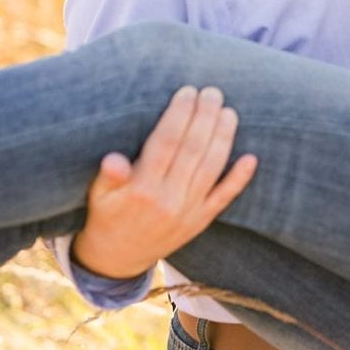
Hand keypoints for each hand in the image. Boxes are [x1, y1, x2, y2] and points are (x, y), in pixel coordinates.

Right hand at [70, 85, 258, 280]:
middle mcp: (169, 199)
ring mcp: (188, 212)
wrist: (119, 258)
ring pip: (211, 168)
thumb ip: (109, 177)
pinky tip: (251, 158)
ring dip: (223, 138)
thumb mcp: (98, 195)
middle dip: (205, 117)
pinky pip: (224, 198)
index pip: (166, 143)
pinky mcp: (201, 222)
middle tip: (213, 92)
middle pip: (193, 150)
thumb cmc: (107, 214)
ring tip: (229, 112)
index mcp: (142, 188)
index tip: (187, 91)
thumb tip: (114, 161)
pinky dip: (239, 179)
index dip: (179, 114)